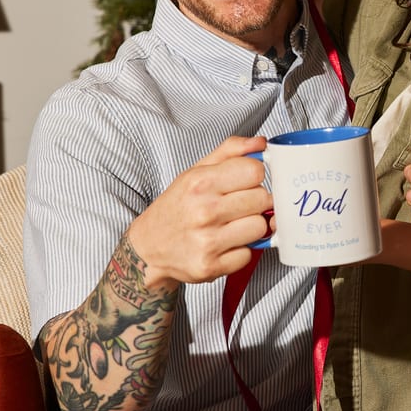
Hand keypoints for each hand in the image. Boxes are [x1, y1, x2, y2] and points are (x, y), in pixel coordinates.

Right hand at [127, 136, 271, 287]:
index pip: (255, 171)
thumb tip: (261, 143)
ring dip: (250, 227)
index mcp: (200, 182)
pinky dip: (240, 251)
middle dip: (254, 201)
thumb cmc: (176, 207)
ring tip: (232, 225)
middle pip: (262, 199)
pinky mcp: (211, 266)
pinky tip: (224, 244)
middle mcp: (203, 211)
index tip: (244, 182)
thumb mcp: (196, 171)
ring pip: (260, 227)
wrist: (148, 247)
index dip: (254, 176)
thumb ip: (230, 151)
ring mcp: (207, 241)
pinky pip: (248, 255)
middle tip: (237, 205)